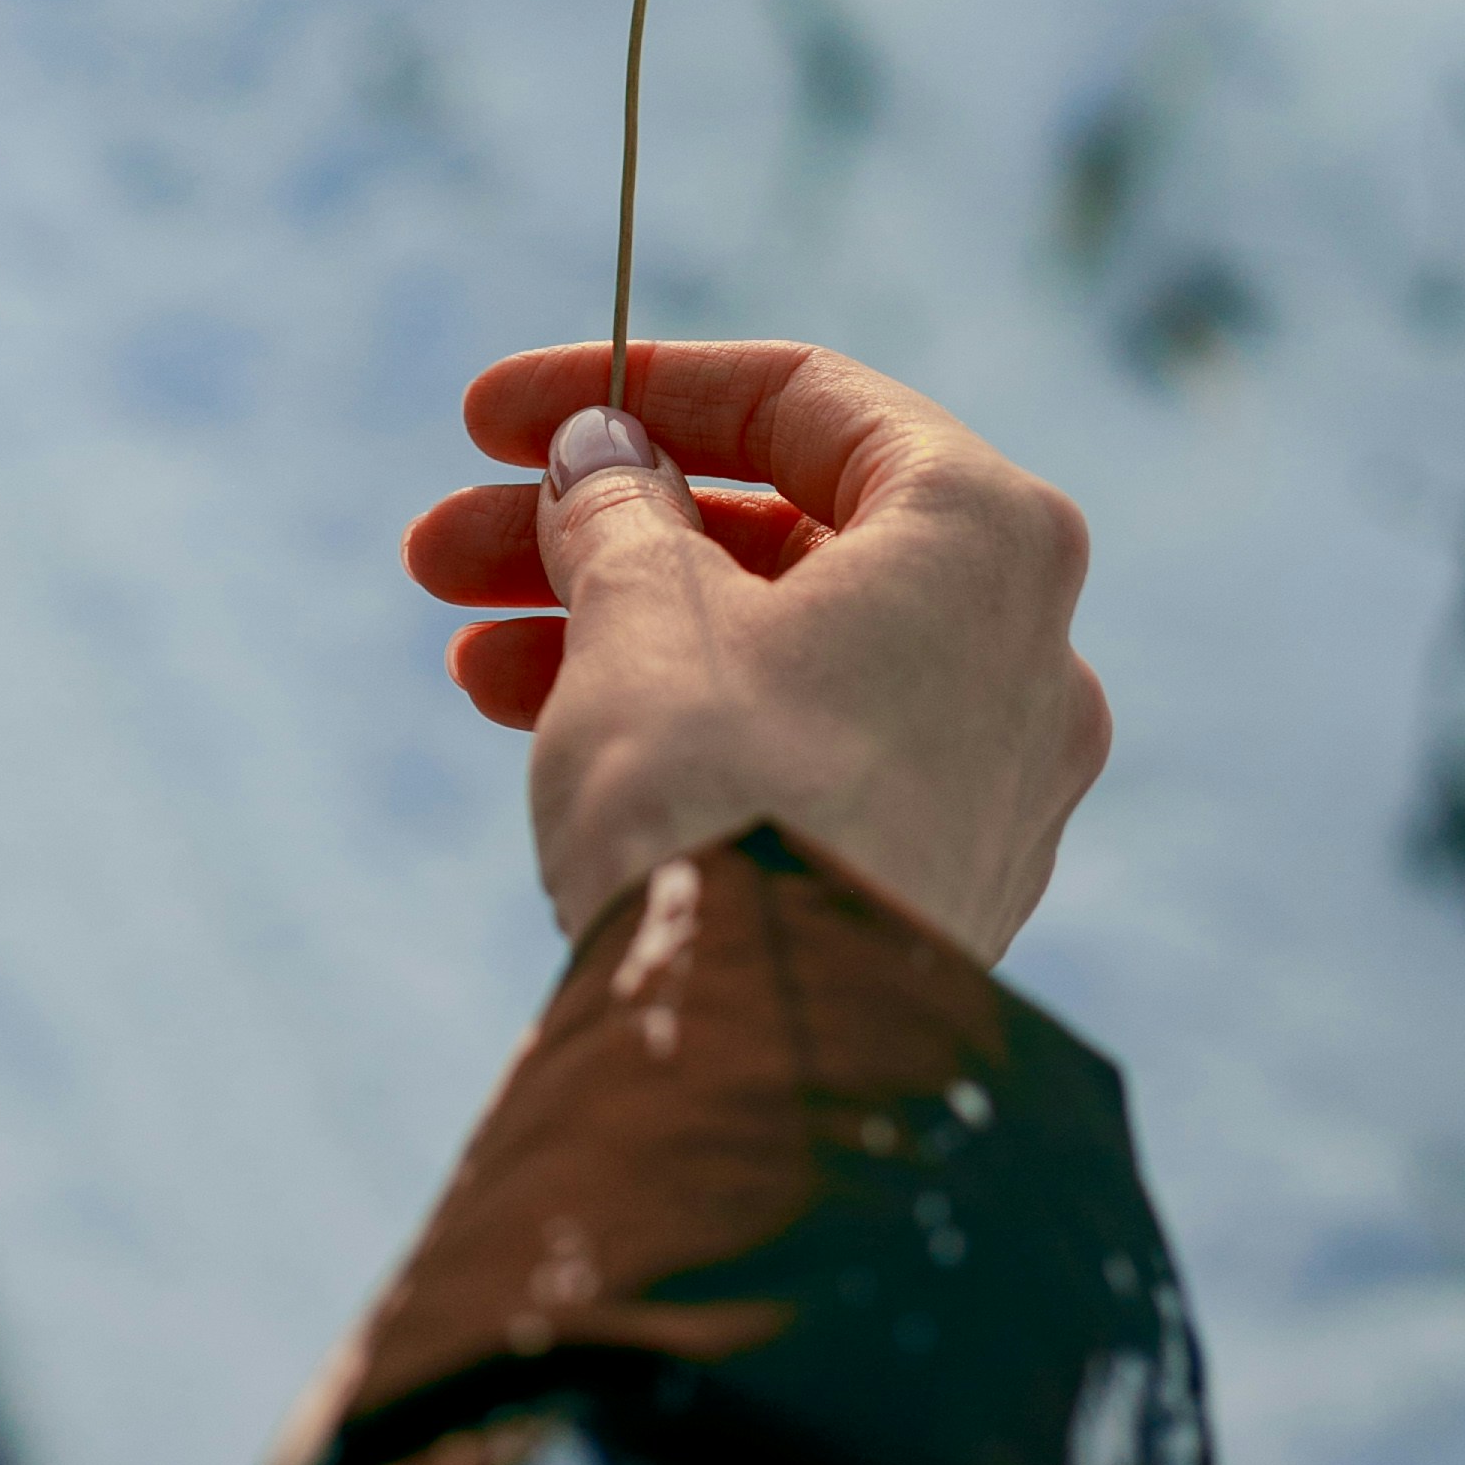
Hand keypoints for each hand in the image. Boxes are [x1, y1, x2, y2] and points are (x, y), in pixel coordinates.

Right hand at [403, 339, 1111, 966]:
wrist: (770, 1077)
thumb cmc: (723, 798)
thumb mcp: (642, 609)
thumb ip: (620, 505)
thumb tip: (605, 458)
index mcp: (983, 530)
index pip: (802, 401)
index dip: (632, 386)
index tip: (493, 415)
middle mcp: (1021, 640)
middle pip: (778, 533)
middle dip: (596, 527)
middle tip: (443, 546)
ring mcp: (991, 769)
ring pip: (776, 647)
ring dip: (612, 624)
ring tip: (463, 649)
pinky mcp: (942, 874)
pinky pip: (799, 745)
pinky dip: (681, 714)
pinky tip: (534, 719)